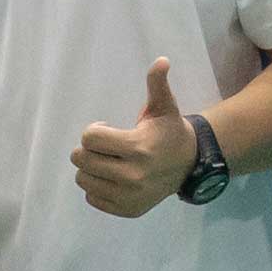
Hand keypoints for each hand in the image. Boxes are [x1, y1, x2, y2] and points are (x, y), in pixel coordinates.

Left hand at [72, 58, 192, 219]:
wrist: (189, 164)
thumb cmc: (169, 132)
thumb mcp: (165, 106)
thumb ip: (157, 84)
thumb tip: (162, 60)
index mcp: (137, 148)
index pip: (89, 139)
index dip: (94, 130)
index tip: (106, 128)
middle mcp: (131, 176)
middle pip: (81, 160)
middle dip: (88, 149)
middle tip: (104, 146)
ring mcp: (128, 196)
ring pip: (83, 179)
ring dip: (90, 168)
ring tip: (108, 161)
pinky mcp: (127, 210)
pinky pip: (92, 198)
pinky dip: (97, 187)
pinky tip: (113, 177)